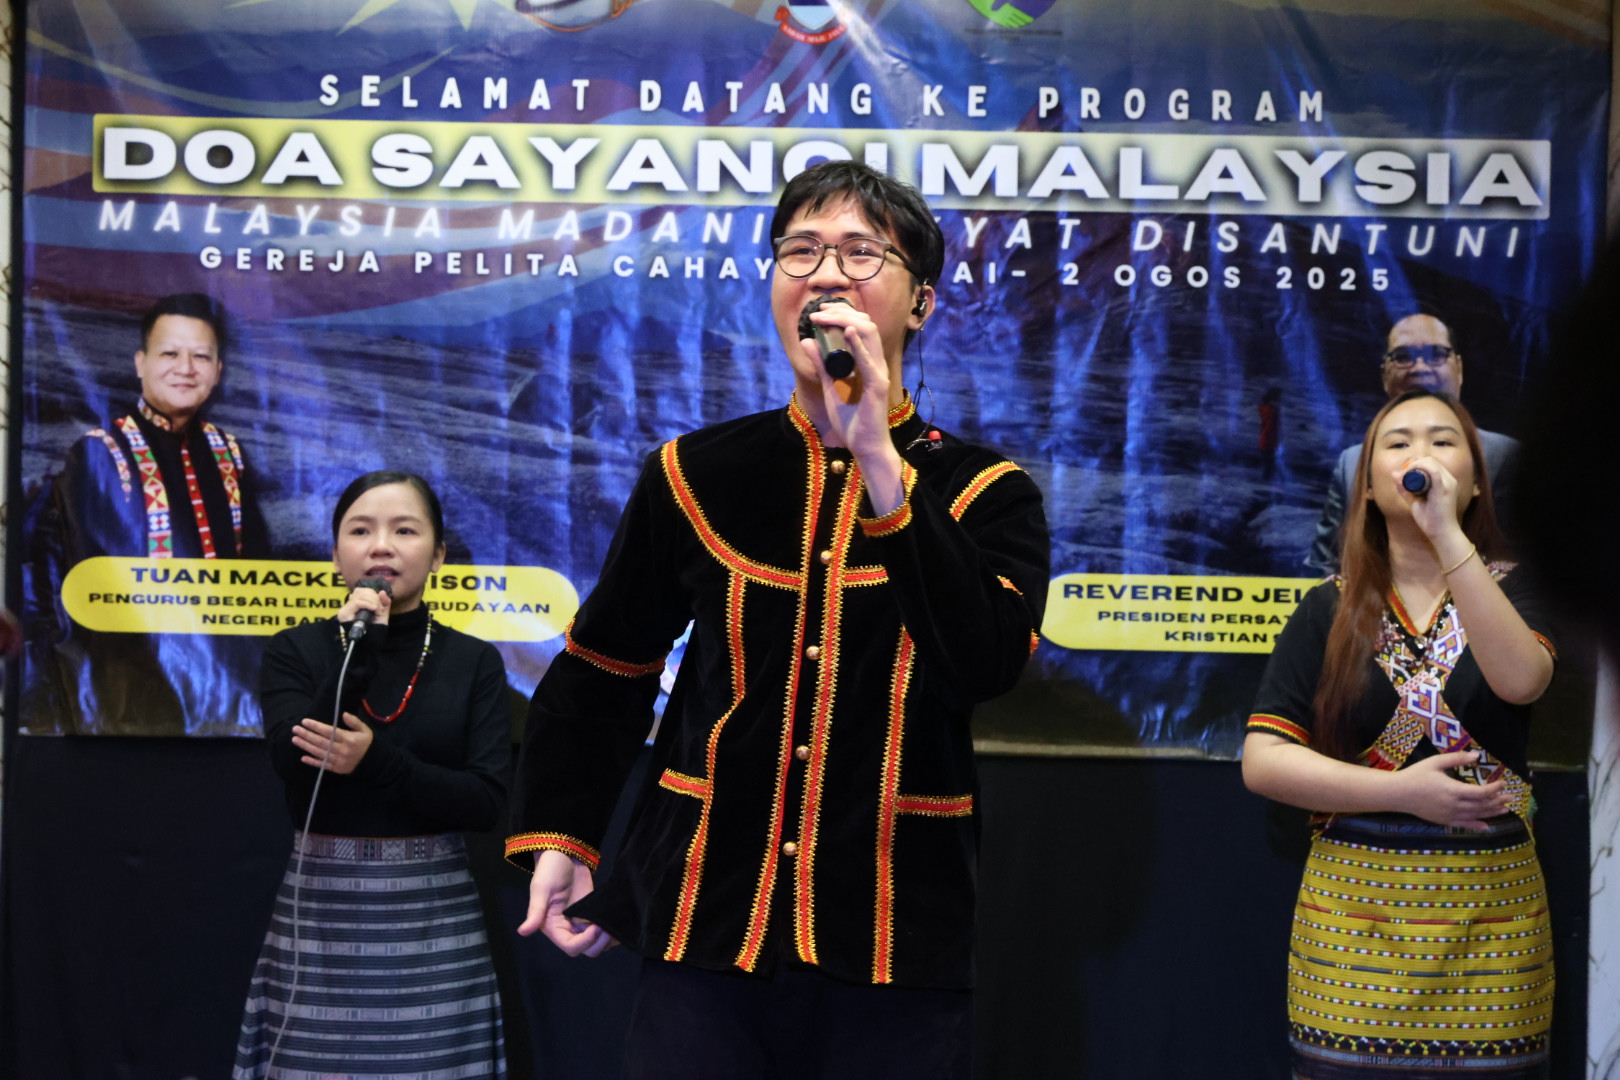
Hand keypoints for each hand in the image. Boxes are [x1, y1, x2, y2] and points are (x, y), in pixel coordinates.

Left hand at [291, 711, 374, 773]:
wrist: (372, 762)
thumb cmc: (366, 743)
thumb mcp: (364, 730)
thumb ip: (354, 722)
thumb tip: (344, 714)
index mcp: (348, 739)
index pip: (329, 731)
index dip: (316, 726)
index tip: (305, 721)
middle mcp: (341, 750)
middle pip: (320, 741)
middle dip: (306, 735)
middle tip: (295, 729)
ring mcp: (337, 760)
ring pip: (318, 752)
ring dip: (305, 746)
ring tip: (295, 739)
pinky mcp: (335, 769)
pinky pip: (322, 765)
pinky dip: (312, 762)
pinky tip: (303, 757)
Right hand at [338, 584, 391, 627]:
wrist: (371, 641)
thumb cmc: (375, 629)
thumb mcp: (382, 613)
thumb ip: (384, 602)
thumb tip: (382, 592)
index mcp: (356, 604)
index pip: (362, 591)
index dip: (373, 595)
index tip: (381, 607)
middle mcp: (349, 606)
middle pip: (361, 591)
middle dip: (374, 598)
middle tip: (380, 610)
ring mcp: (345, 610)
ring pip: (359, 595)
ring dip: (372, 602)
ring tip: (377, 612)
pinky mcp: (344, 614)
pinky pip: (357, 603)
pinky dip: (367, 604)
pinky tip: (374, 609)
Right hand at [518, 849, 614, 956]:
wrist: (565, 853)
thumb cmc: (549, 870)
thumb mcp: (541, 889)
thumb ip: (535, 912)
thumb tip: (522, 932)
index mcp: (554, 928)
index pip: (571, 947)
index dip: (584, 942)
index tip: (596, 927)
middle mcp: (568, 929)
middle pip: (586, 950)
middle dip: (599, 943)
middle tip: (608, 926)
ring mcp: (582, 922)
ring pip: (597, 943)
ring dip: (607, 939)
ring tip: (613, 924)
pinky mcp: (593, 914)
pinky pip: (603, 930)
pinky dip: (611, 929)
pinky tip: (616, 921)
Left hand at [801, 302, 896, 459]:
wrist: (865, 446)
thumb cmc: (852, 421)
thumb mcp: (829, 387)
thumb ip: (821, 365)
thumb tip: (807, 341)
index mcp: (867, 362)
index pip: (860, 327)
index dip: (842, 313)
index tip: (820, 311)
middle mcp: (876, 363)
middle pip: (866, 325)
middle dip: (842, 312)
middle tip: (819, 311)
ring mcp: (878, 373)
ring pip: (870, 334)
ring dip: (846, 321)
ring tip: (826, 316)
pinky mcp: (877, 386)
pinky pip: (869, 361)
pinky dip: (859, 345)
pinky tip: (847, 332)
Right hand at [1391, 750, 1512, 828]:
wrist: (1398, 794)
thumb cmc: (1416, 775)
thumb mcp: (1435, 762)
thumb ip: (1456, 759)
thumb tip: (1476, 756)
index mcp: (1453, 790)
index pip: (1481, 792)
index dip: (1495, 788)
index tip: (1504, 782)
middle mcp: (1454, 805)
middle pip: (1482, 805)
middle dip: (1498, 801)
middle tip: (1511, 797)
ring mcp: (1449, 815)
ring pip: (1476, 815)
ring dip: (1492, 812)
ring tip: (1505, 809)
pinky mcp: (1444, 821)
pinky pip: (1464, 824)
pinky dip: (1477, 825)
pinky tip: (1487, 825)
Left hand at [1392, 456, 1466, 546]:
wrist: (1441, 533)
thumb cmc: (1430, 519)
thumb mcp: (1414, 501)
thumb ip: (1405, 489)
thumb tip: (1394, 473)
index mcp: (1444, 481)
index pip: (1430, 463)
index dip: (1414, 464)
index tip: (1402, 474)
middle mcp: (1449, 479)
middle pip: (1430, 460)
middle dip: (1412, 463)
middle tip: (1401, 475)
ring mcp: (1448, 483)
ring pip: (1430, 462)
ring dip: (1414, 465)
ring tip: (1404, 476)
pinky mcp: (1445, 488)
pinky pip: (1433, 471)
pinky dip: (1419, 468)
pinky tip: (1409, 475)